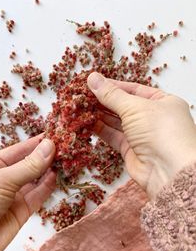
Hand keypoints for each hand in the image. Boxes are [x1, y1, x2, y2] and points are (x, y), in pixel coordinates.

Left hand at [0, 135, 55, 250]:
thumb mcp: (1, 179)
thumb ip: (28, 166)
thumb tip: (48, 147)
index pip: (19, 150)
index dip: (36, 143)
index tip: (53, 136)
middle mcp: (4, 179)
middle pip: (29, 164)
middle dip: (45, 156)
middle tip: (63, 147)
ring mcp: (13, 195)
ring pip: (36, 179)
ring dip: (49, 170)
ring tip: (64, 160)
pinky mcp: (22, 211)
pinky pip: (38, 195)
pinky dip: (48, 186)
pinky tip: (56, 175)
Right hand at [88, 72, 195, 197]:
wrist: (168, 170)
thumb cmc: (161, 133)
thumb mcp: (134, 107)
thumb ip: (111, 95)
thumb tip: (94, 79)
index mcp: (162, 101)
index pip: (134, 89)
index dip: (113, 86)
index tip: (94, 83)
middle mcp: (153, 118)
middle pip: (124, 105)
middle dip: (104, 101)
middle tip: (84, 95)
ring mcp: (142, 135)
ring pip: (116, 122)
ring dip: (100, 115)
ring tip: (82, 107)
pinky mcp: (131, 150)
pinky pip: (113, 136)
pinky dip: (101, 130)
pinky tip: (88, 123)